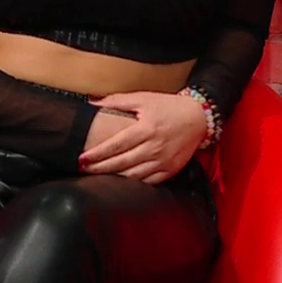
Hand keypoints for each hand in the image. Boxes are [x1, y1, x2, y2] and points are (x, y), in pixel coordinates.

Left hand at [79, 91, 207, 182]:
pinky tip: (120, 182)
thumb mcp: (144, 98)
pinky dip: (132, 183)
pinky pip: (148, 182)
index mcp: (146, 129)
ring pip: (133, 175)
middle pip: (121, 163)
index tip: (82, 158)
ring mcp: (163, 160)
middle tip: (83, 169)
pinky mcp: (170, 169)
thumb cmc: (170, 106)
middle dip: (99, 167)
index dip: (97, 153)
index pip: (116, 145)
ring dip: (113, 177)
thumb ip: (117, 101)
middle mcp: (154, 147)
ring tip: (97, 176)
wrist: (199, 118)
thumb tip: (93, 103)